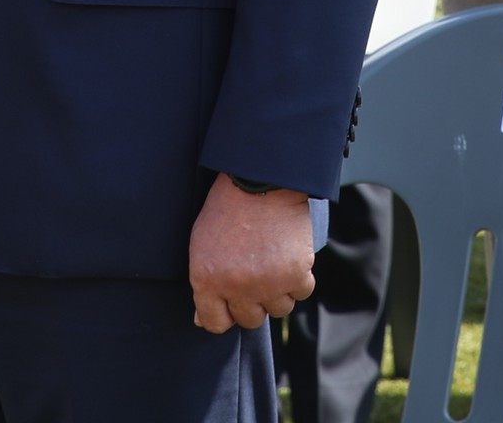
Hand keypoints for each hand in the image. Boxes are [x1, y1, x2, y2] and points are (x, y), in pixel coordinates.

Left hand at [189, 173, 314, 333]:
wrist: (262, 179)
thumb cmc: (227, 208)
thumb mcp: (201, 245)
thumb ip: (204, 285)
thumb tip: (201, 320)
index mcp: (206, 280)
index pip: (215, 323)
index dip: (225, 313)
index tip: (232, 300)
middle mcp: (236, 287)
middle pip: (249, 320)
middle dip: (252, 301)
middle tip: (255, 272)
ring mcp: (267, 283)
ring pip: (278, 309)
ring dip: (278, 290)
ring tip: (272, 260)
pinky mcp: (296, 274)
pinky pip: (301, 291)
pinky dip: (299, 277)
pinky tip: (289, 255)